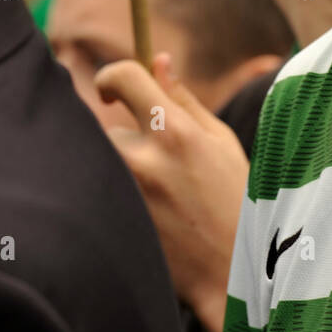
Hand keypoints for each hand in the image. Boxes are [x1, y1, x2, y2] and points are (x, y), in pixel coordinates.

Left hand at [95, 54, 248, 331]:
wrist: (230, 272)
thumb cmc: (232, 197)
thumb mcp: (219, 141)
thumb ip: (182, 99)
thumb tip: (157, 60)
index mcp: (174, 131)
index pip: (123, 77)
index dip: (110, 76)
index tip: (111, 89)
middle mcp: (143, 159)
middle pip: (105, 126)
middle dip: (123, 139)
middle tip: (153, 164)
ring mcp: (124, 194)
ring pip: (103, 161)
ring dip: (119, 168)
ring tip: (154, 194)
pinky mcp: (112, 223)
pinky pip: (98, 191)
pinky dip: (111, 195)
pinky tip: (144, 214)